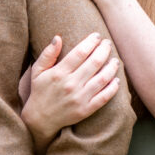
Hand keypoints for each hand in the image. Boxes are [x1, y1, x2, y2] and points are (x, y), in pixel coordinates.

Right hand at [21, 32, 120, 154]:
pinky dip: (112, 88)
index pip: (80, 52)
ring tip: (115, 60)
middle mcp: (70, 84)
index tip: (97, 36)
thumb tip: (57, 37)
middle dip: (103, 50)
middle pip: (94, 63)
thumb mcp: (37, 70)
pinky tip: (116, 80)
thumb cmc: (40, 91)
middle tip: (108, 43)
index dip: (91, 42)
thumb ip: (48, 54)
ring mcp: (79, 98)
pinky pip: (104, 97)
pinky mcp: (85, 110)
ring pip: (102, 79)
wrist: (40, 119)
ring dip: (111, 67)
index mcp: (59, 72)